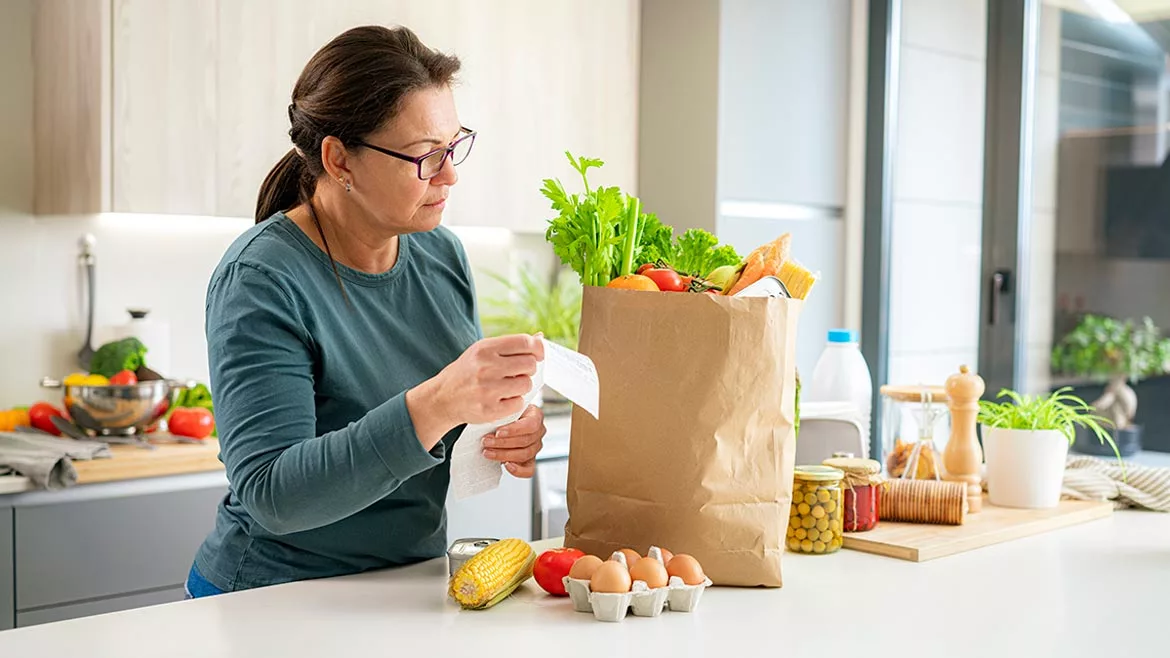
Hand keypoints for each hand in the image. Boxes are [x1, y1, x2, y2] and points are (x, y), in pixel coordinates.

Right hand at [406, 335, 543, 448]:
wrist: (442, 397)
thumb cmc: (467, 372)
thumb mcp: (482, 352)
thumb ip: (510, 345)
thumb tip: (540, 337)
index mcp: (485, 348)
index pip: (524, 342)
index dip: (538, 348)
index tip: (539, 354)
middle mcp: (486, 366)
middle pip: (529, 364)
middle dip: (528, 369)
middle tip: (517, 373)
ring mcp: (487, 389)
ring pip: (526, 384)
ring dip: (521, 386)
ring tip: (508, 387)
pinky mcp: (490, 409)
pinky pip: (519, 403)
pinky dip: (514, 402)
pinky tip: (502, 399)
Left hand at [483, 404, 544, 477]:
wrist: (501, 422)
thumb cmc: (503, 413)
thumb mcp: (503, 408)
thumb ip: (503, 411)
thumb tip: (494, 415)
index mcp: (535, 415)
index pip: (530, 425)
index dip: (514, 430)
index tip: (497, 432)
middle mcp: (538, 431)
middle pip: (525, 441)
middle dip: (502, 443)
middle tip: (486, 442)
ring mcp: (535, 447)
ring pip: (524, 455)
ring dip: (503, 455)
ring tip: (487, 452)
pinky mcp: (530, 460)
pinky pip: (528, 470)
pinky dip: (517, 470)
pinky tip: (506, 465)